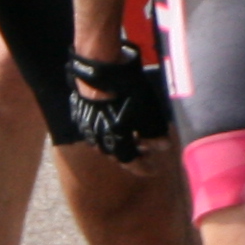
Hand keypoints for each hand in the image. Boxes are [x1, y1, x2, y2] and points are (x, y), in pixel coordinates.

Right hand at [66, 48, 161, 165]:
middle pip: (117, 154)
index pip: (131, 163)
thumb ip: (155, 134)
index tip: (152, 170)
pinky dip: (108, 131)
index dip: (142, 167)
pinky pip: (96, 130)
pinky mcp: (81, 115)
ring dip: (119, 143)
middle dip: (133, 155)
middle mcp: (99, 140)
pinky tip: (116, 124)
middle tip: (145, 152)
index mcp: (116, 142)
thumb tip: (163, 148)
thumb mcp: (148, 114)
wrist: (101, 74)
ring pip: (105, 143)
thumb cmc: (129, 94)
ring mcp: (87, 128)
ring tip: (133, 137)